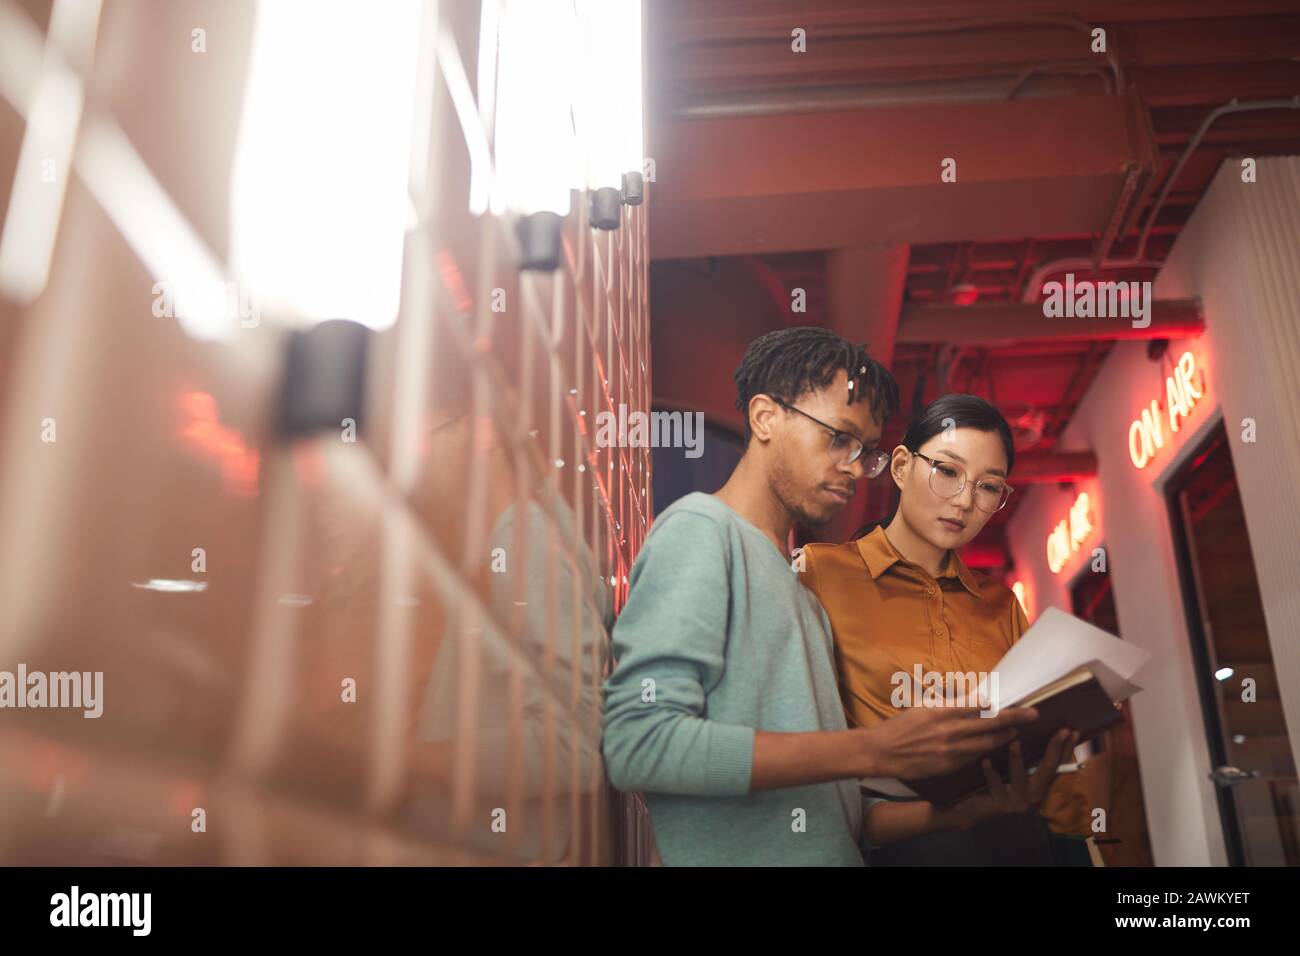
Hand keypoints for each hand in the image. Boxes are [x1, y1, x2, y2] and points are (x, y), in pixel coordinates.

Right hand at [860, 704, 1039, 779]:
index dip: (999, 704)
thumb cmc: (900, 727)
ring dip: (1005, 737)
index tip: (1014, 700)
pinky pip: (974, 756)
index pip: (979, 704)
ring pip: (987, 742)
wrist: (883, 751)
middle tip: (1033, 714)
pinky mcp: (949, 764)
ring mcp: (951, 749)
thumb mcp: (922, 708)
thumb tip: (969, 702)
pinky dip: (986, 750)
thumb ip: (946, 705)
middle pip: (991, 723)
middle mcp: (950, 729)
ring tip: (1016, 733)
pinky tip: (993, 747)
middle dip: (1015, 718)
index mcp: (942, 711)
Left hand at [942, 728, 1078, 829]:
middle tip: (1060, 731)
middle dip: (1054, 749)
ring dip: (1017, 760)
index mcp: (1039, 783)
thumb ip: (1026, 755)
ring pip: (1021, 779)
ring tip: (1014, 743)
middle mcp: (1033, 794)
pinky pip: (997, 786)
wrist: (974, 808)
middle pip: (1048, 769)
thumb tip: (1031, 726)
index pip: (1058, 765)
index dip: (1067, 748)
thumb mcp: (1013, 768)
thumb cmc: (995, 782)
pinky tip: (986, 761)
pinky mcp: (1000, 805)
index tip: (1072, 731)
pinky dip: (991, 773)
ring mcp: (1018, 801)